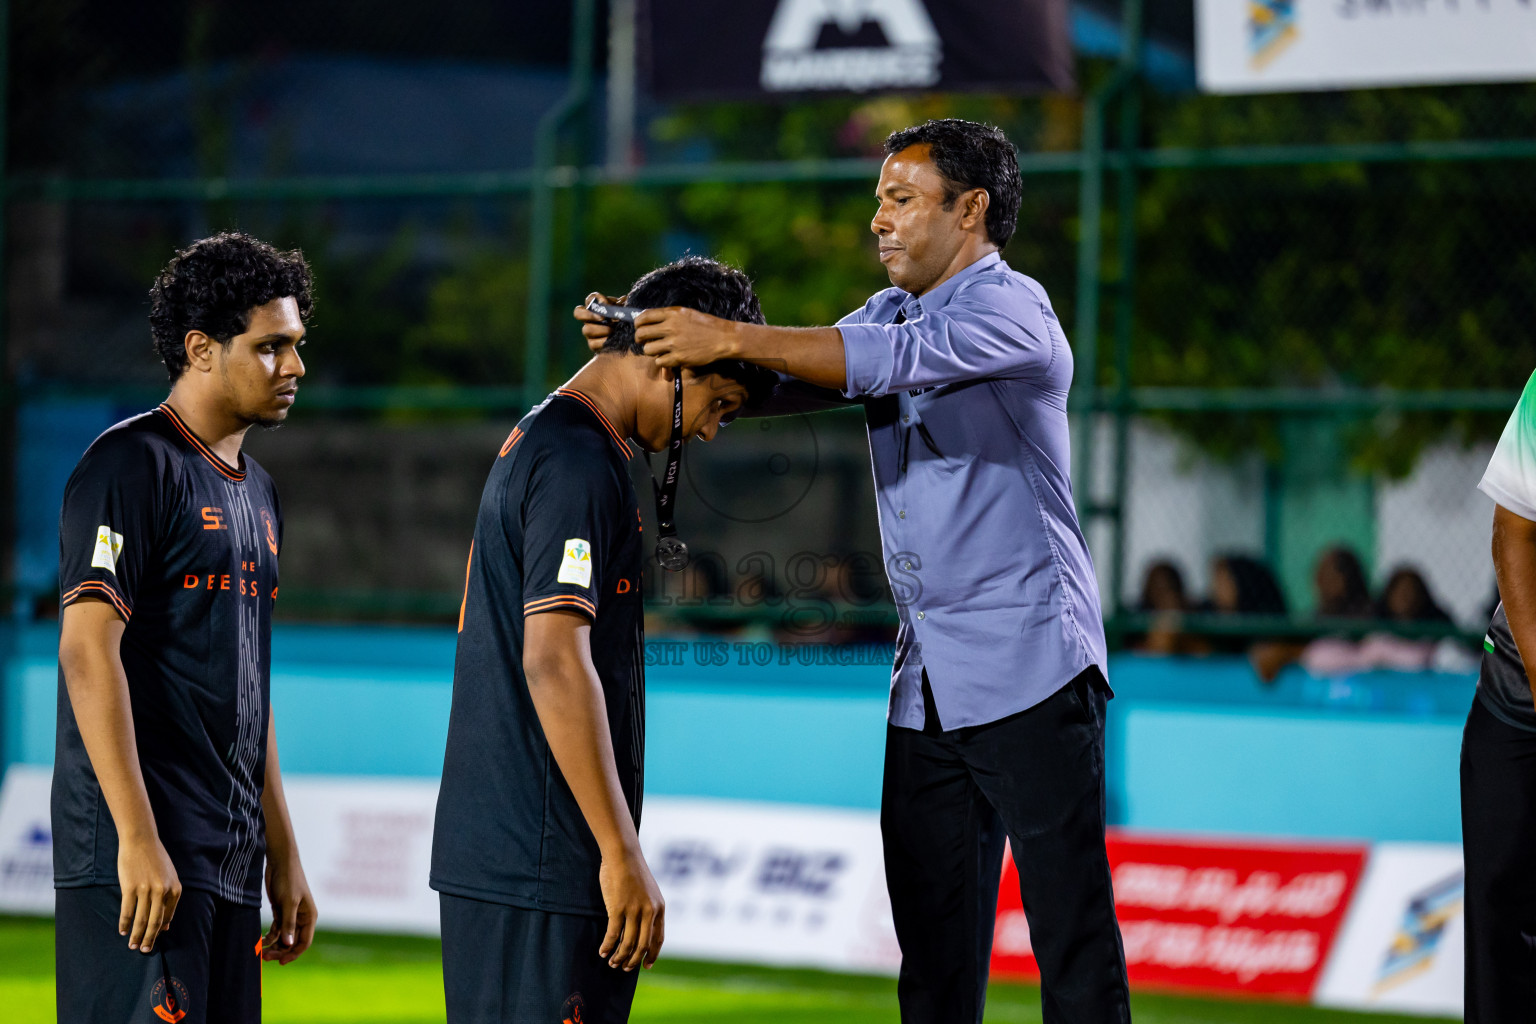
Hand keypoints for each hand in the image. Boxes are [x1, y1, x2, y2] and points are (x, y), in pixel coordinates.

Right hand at [117, 833, 180, 952]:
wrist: (141, 841)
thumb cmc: (155, 859)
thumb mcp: (169, 877)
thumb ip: (169, 899)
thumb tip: (166, 925)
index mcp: (175, 889)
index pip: (167, 916)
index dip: (159, 930)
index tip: (154, 940)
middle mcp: (162, 891)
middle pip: (155, 922)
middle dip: (150, 939)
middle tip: (144, 950)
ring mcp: (146, 890)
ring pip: (141, 919)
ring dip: (136, 935)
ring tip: (132, 945)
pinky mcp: (130, 888)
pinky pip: (127, 911)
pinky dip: (125, 923)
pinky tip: (122, 930)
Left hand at [262, 852, 317, 964]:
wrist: (280, 862)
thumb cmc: (289, 879)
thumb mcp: (289, 902)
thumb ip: (288, 924)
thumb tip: (289, 944)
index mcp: (309, 917)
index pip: (304, 942)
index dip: (293, 954)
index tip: (280, 962)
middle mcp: (301, 918)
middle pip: (293, 942)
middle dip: (281, 951)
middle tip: (266, 957)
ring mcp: (290, 915)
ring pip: (284, 937)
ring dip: (274, 946)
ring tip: (261, 952)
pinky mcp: (280, 911)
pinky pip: (276, 930)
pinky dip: (269, 937)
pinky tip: (261, 941)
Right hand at [574, 292, 628, 352]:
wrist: (629, 339)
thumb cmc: (626, 321)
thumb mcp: (626, 311)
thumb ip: (623, 305)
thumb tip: (622, 300)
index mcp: (597, 307)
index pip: (590, 299)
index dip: (596, 299)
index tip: (606, 302)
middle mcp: (589, 318)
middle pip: (578, 312)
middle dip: (589, 314)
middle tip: (603, 318)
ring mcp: (590, 331)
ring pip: (586, 329)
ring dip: (600, 329)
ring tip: (612, 330)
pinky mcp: (593, 344)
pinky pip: (593, 344)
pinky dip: (603, 342)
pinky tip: (612, 340)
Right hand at [597, 847, 664, 970]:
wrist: (623, 854)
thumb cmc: (633, 872)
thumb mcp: (649, 891)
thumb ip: (649, 909)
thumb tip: (641, 929)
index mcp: (659, 908)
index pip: (658, 939)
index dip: (653, 955)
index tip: (646, 966)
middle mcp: (649, 911)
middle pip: (643, 946)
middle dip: (633, 961)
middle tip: (624, 968)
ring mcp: (634, 910)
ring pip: (628, 944)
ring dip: (619, 957)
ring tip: (612, 962)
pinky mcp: (618, 908)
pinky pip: (613, 934)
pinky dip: (607, 946)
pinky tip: (602, 951)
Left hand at [633, 307, 740, 368]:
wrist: (723, 338)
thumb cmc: (705, 325)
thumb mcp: (686, 313)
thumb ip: (668, 316)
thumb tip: (647, 321)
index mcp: (672, 314)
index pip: (643, 317)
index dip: (637, 323)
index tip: (638, 327)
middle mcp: (671, 327)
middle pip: (641, 334)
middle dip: (639, 339)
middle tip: (644, 341)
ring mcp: (674, 343)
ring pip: (647, 349)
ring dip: (651, 351)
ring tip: (658, 350)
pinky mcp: (679, 358)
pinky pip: (659, 362)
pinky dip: (662, 361)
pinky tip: (669, 358)